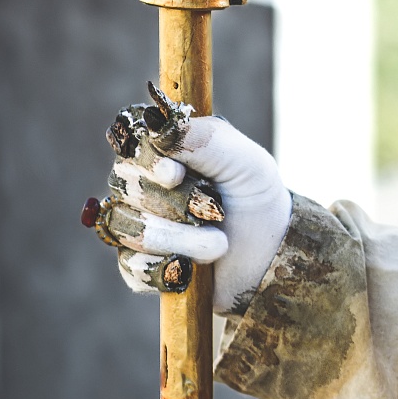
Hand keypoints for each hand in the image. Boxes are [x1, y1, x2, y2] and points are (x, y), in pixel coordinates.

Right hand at [83, 85, 292, 313]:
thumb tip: (158, 129)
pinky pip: (132, 268)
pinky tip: (192, 268)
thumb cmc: (254, 196)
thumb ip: (204, 139)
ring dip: (182, 240)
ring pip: (131, 229)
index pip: (130, 146)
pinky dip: (168, 269)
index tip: (175, 174)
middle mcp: (139, 184)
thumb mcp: (244, 161)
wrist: (270, 253)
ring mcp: (135, 224)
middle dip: (178, 204)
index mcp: (162, 150)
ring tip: (219, 244)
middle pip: (127, 188)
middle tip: (217, 212)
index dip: (147, 162)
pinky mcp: (137, 265)